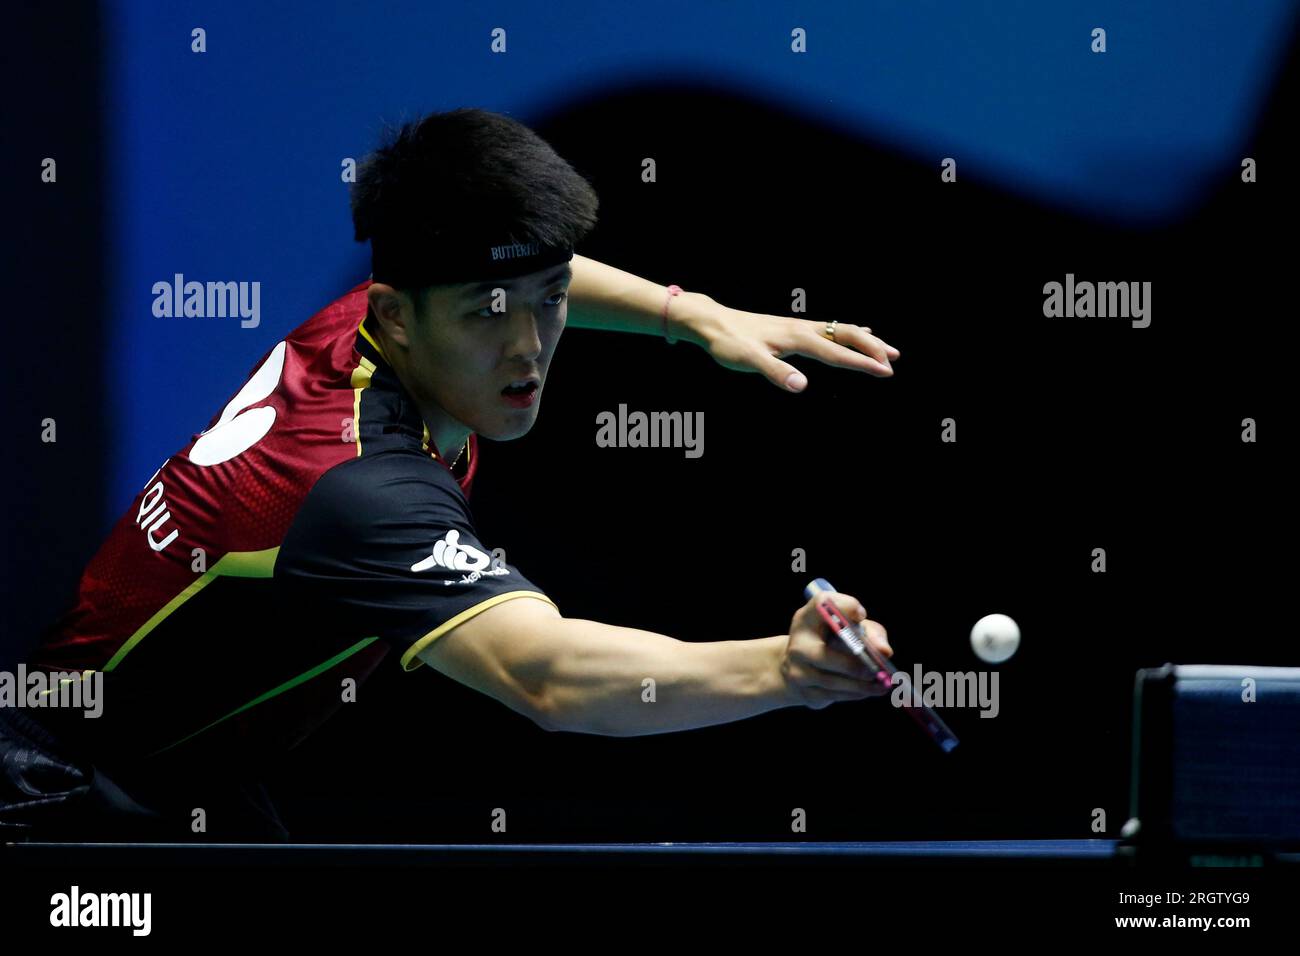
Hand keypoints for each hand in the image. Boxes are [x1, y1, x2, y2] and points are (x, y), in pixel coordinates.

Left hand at [673, 293, 900, 391]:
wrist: (713, 322)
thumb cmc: (729, 343)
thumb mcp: (749, 361)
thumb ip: (776, 372)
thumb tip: (803, 385)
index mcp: (797, 338)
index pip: (837, 353)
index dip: (862, 363)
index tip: (886, 372)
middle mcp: (803, 329)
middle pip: (847, 335)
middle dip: (872, 348)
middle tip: (894, 362)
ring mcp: (799, 327)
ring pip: (841, 331)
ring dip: (866, 341)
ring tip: (889, 350)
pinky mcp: (794, 329)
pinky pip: (830, 330)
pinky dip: (850, 334)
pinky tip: (859, 333)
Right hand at [780, 591, 893, 709]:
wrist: (802, 666)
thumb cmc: (834, 640)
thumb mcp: (852, 629)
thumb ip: (871, 633)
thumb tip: (885, 651)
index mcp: (808, 618)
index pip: (821, 604)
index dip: (842, 607)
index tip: (861, 615)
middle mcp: (798, 642)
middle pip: (823, 656)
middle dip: (852, 666)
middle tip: (876, 670)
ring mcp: (797, 670)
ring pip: (831, 681)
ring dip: (860, 685)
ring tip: (883, 685)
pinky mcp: (804, 692)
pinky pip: (832, 696)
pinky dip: (854, 694)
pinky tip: (868, 690)